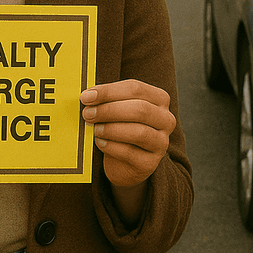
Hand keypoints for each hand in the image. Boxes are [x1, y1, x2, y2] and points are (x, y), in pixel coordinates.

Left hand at [80, 79, 175, 194]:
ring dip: (111, 129)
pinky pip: (130, 153)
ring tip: (95, 129)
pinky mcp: (150, 163)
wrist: (125, 163)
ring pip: (138, 132)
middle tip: (88, 114)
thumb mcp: (118, 110)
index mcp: (159, 99)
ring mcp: (161, 143)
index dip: (109, 91)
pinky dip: (111, 146)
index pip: (136, 88)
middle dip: (109, 110)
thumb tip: (88, 95)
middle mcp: (166, 119)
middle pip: (140, 109)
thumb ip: (108, 100)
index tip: (87, 96)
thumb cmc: (121, 129)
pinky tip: (100, 143)